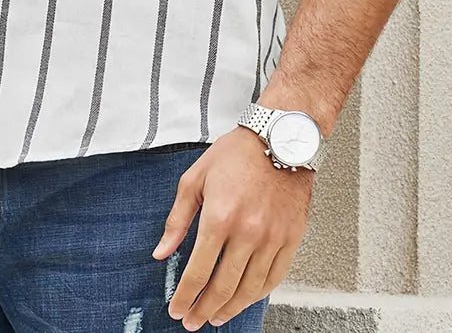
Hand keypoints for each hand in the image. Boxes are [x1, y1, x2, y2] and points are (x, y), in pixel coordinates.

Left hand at [152, 127, 312, 328]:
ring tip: (216, 316)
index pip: (198, 272)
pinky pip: (274, 278)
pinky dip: (258, 294)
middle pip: (222, 287)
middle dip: (203, 310)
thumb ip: (177, 219)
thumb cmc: (237, 153)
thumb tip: (161, 252)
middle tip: (192, 321)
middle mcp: (247, 232)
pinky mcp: (291, 238)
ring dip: (230, 308)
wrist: (280, 137)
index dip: (185, 297)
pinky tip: (245, 298)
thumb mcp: (195, 178)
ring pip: (249, 289)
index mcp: (219, 217)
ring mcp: (272, 238)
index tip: (176, 309)